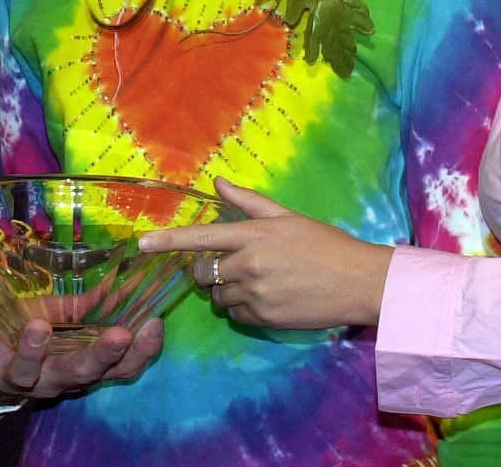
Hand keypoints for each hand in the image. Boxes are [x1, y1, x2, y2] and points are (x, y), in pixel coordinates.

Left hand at [0, 294, 163, 405]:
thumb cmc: (25, 335)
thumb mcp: (61, 321)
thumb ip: (89, 309)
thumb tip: (127, 281)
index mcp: (76, 365)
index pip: (117, 369)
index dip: (140, 352)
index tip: (155, 323)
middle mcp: (50, 378)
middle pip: (81, 374)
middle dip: (101, 357)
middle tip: (120, 336)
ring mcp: (13, 375)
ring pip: (27, 371)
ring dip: (33, 349)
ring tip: (38, 326)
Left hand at [136, 178, 391, 330]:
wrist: (358, 282)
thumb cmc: (325, 244)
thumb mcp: (287, 217)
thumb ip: (248, 202)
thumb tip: (217, 181)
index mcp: (253, 235)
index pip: (200, 238)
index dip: (168, 241)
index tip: (142, 244)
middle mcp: (249, 265)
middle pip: (203, 272)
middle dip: (207, 270)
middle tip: (229, 264)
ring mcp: (256, 295)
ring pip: (219, 296)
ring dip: (227, 290)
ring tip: (258, 281)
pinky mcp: (264, 319)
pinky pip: (236, 315)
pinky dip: (242, 307)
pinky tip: (266, 297)